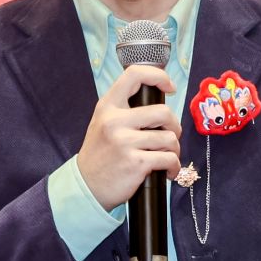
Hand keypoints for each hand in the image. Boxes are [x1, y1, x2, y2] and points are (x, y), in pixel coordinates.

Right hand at [76, 64, 178, 211]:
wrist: (86, 186)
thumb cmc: (100, 155)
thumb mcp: (103, 123)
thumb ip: (123, 109)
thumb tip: (158, 101)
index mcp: (108, 106)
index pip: (134, 75)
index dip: (159, 76)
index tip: (170, 88)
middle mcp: (115, 121)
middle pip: (163, 112)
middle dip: (174, 126)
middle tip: (171, 136)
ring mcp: (125, 142)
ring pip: (169, 138)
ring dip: (174, 149)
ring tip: (167, 157)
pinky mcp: (136, 163)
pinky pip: (169, 159)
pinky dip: (173, 166)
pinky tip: (167, 171)